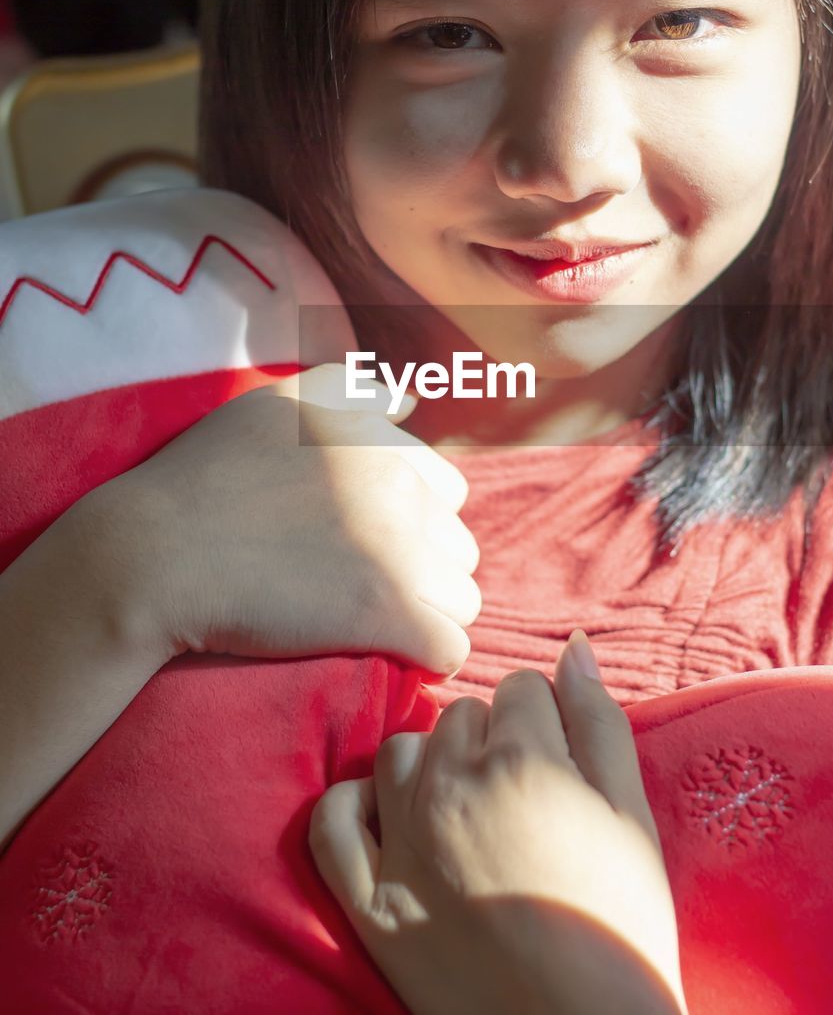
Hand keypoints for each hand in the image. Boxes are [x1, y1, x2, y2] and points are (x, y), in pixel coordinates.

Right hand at [82, 363, 479, 675]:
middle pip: (459, 547)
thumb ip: (350, 389)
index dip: (414, 522)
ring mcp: (399, 552)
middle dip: (426, 568)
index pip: (449, 492)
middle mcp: (403, 490)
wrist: (155, 553)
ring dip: (428, 615)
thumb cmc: (207, 476)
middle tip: (362, 585)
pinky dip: (427, 657)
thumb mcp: (278, 402)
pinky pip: (448, 649)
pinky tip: (389, 654)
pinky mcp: (385, 614)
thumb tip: (411, 399)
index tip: (366, 544)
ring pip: (463, 599)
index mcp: (385, 446)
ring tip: (372, 623)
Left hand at [310, 632, 687, 1014]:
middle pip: (460, 716)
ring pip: (400, 753)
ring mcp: (402, 845)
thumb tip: (574, 646)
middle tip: (520, 798)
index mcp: (522, 761)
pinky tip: (391, 822)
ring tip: (466, 813)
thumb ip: (598, 719)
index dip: (545, 722)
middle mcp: (451, 789)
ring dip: (431, 767)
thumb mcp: (630, 814)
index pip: (519, 689)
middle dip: (491, 741)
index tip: (559, 765)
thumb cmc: (621, 921)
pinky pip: (334, 819)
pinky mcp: (368, 902)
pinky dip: (357, 809)